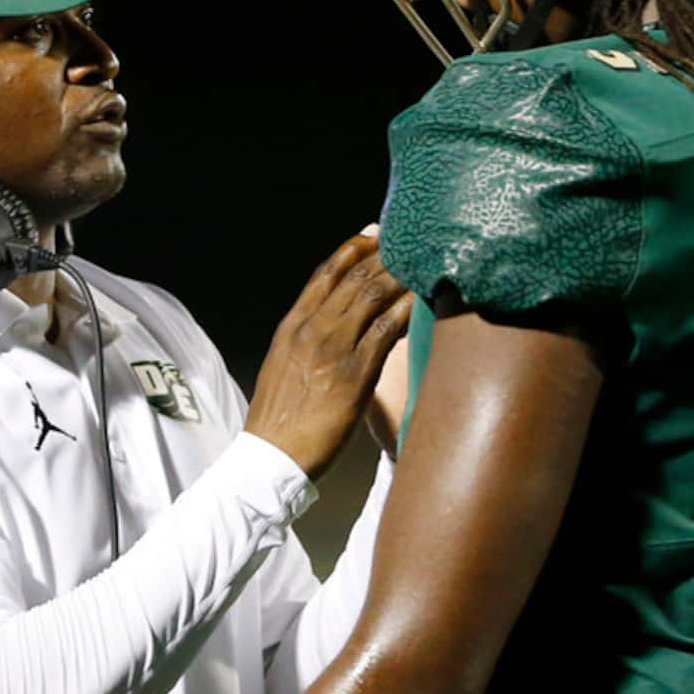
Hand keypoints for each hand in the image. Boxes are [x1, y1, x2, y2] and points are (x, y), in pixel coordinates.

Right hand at [243, 229, 413, 481]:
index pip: (324, 274)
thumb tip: (325, 326)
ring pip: (371, 296)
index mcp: (292, 326)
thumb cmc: (280, 418)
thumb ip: (303, 340)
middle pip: (353, 277)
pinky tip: (422, 299)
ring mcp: (333, 349)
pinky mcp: (355, 374)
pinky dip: (406, 309)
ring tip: (421, 263)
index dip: (351, 250)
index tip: (373, 237)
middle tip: (408, 242)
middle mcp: (311, 329)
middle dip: (383, 256)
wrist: (271, 456)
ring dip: (399, 276)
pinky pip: (385, 330)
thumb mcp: (283, 365)